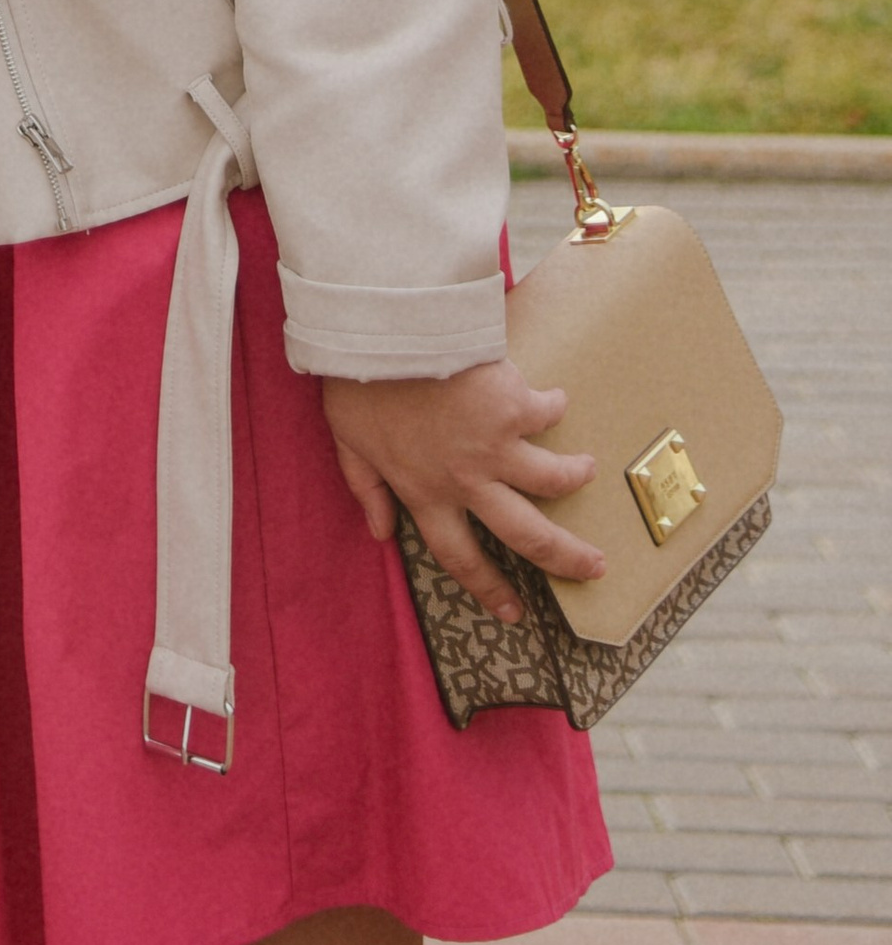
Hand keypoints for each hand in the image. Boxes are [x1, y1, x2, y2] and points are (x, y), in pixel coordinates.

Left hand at [322, 359, 605, 626]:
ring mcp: (496, 447)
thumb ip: (367, 489)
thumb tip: (380, 532)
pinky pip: (548, 414)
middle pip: (528, 535)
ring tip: (586, 470)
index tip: (513, 612)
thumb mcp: (348, 443)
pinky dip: (554, 405)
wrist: (381, 332)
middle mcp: (467, 482)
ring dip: (574, 476)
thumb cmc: (357, 382)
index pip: (459, 556)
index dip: (488, 588)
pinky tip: (555, 398)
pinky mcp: (515, 407)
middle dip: (567, 557)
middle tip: (595, 567)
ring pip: (552, 479)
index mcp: (425, 493)